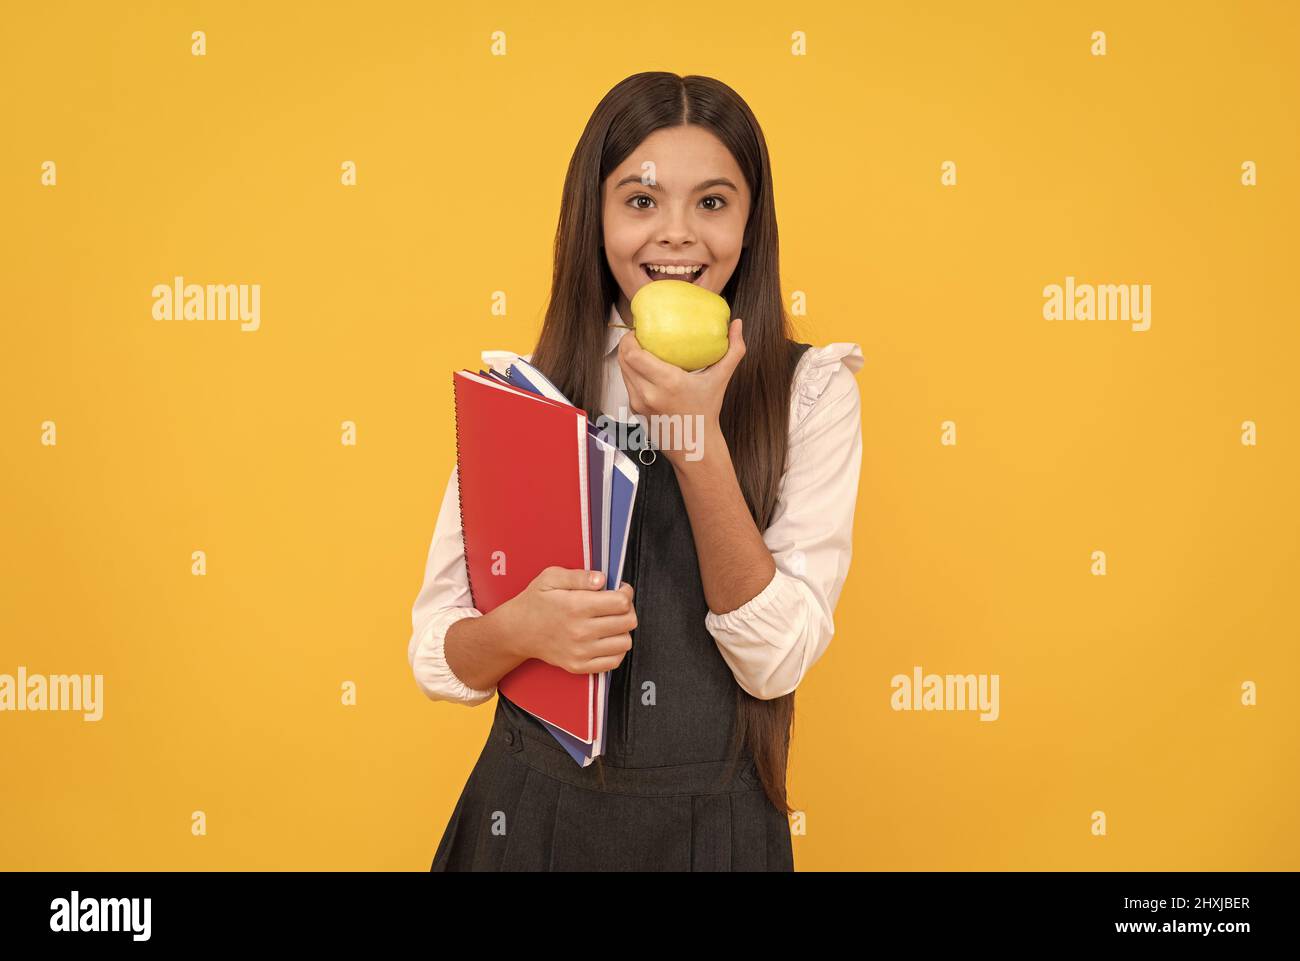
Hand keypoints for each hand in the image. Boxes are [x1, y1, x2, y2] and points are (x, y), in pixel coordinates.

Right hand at [496, 567, 635, 674]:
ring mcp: (581, 652)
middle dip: (627, 609)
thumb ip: (579, 576)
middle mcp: (580, 631)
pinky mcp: (580, 666)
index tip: (620, 590)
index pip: (621, 602)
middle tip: (617, 604)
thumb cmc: (535, 602)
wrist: (517, 631)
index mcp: (576, 606)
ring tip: (611, 621)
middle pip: (628, 621)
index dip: (625, 593)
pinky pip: (614, 661)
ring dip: (623, 630)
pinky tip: (607, 638)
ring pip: (625, 642)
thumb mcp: (551, 578)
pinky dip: (616, 649)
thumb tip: (601, 579)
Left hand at [616, 317, 745, 464]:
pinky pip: (627, 384)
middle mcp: (649, 393)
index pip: (634, 355)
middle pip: (624, 360)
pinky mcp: (636, 410)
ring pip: (623, 372)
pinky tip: (641, 366)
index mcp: (668, 382)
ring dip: (626, 357)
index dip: (630, 339)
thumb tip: (737, 324)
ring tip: (637, 347)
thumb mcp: (720, 380)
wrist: (695, 446)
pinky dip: (631, 373)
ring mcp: (640, 403)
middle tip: (637, 335)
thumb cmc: (706, 413)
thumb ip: (733, 351)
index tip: (639, 329)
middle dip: (626, 344)